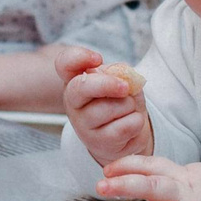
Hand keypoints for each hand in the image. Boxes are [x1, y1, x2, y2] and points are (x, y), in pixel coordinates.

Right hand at [57, 46, 151, 164]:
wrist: (126, 134)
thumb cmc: (119, 101)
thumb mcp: (120, 81)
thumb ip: (120, 73)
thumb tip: (122, 76)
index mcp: (75, 80)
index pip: (64, 63)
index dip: (78, 57)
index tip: (98, 59)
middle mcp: (73, 102)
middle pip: (83, 86)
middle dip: (108, 84)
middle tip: (125, 87)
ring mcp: (82, 124)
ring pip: (112, 107)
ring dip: (130, 106)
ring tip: (128, 110)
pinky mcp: (98, 142)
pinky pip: (125, 126)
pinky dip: (136, 122)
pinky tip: (131, 124)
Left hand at [96, 154, 200, 200]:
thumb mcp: (190, 180)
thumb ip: (164, 182)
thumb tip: (129, 181)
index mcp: (179, 177)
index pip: (151, 165)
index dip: (128, 165)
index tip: (107, 170)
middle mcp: (182, 193)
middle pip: (152, 184)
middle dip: (124, 185)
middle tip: (101, 187)